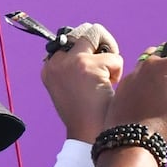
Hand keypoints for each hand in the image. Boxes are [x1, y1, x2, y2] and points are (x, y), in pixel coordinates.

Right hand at [41, 23, 123, 142]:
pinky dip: (118, 73)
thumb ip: (76, 67)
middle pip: (84, 31)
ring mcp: (70, 62)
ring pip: (97, 34)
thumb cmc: (86, 116)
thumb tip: (94, 43)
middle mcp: (56, 62)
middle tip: (108, 65)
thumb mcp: (73, 88)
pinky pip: (114, 58)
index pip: (69, 39)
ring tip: (109, 79)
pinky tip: (110, 90)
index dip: (89, 49)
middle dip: (102, 43)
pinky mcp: (87, 66)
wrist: (89, 136)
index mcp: (49, 68)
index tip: (96, 66)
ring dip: (110, 55)